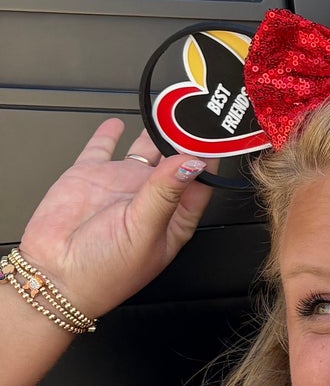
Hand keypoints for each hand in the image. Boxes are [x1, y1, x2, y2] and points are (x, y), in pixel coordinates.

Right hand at [17, 120, 211, 318]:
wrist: (53, 276)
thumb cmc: (105, 272)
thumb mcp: (144, 231)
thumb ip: (166, 194)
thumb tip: (191, 162)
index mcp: (173, 217)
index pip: (201, 180)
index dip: (210, 158)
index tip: (218, 135)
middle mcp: (150, 198)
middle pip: (177, 159)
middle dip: (187, 138)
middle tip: (197, 112)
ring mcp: (121, 184)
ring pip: (146, 149)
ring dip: (157, 131)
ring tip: (170, 109)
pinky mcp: (90, 175)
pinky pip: (103, 148)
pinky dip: (111, 133)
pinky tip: (122, 121)